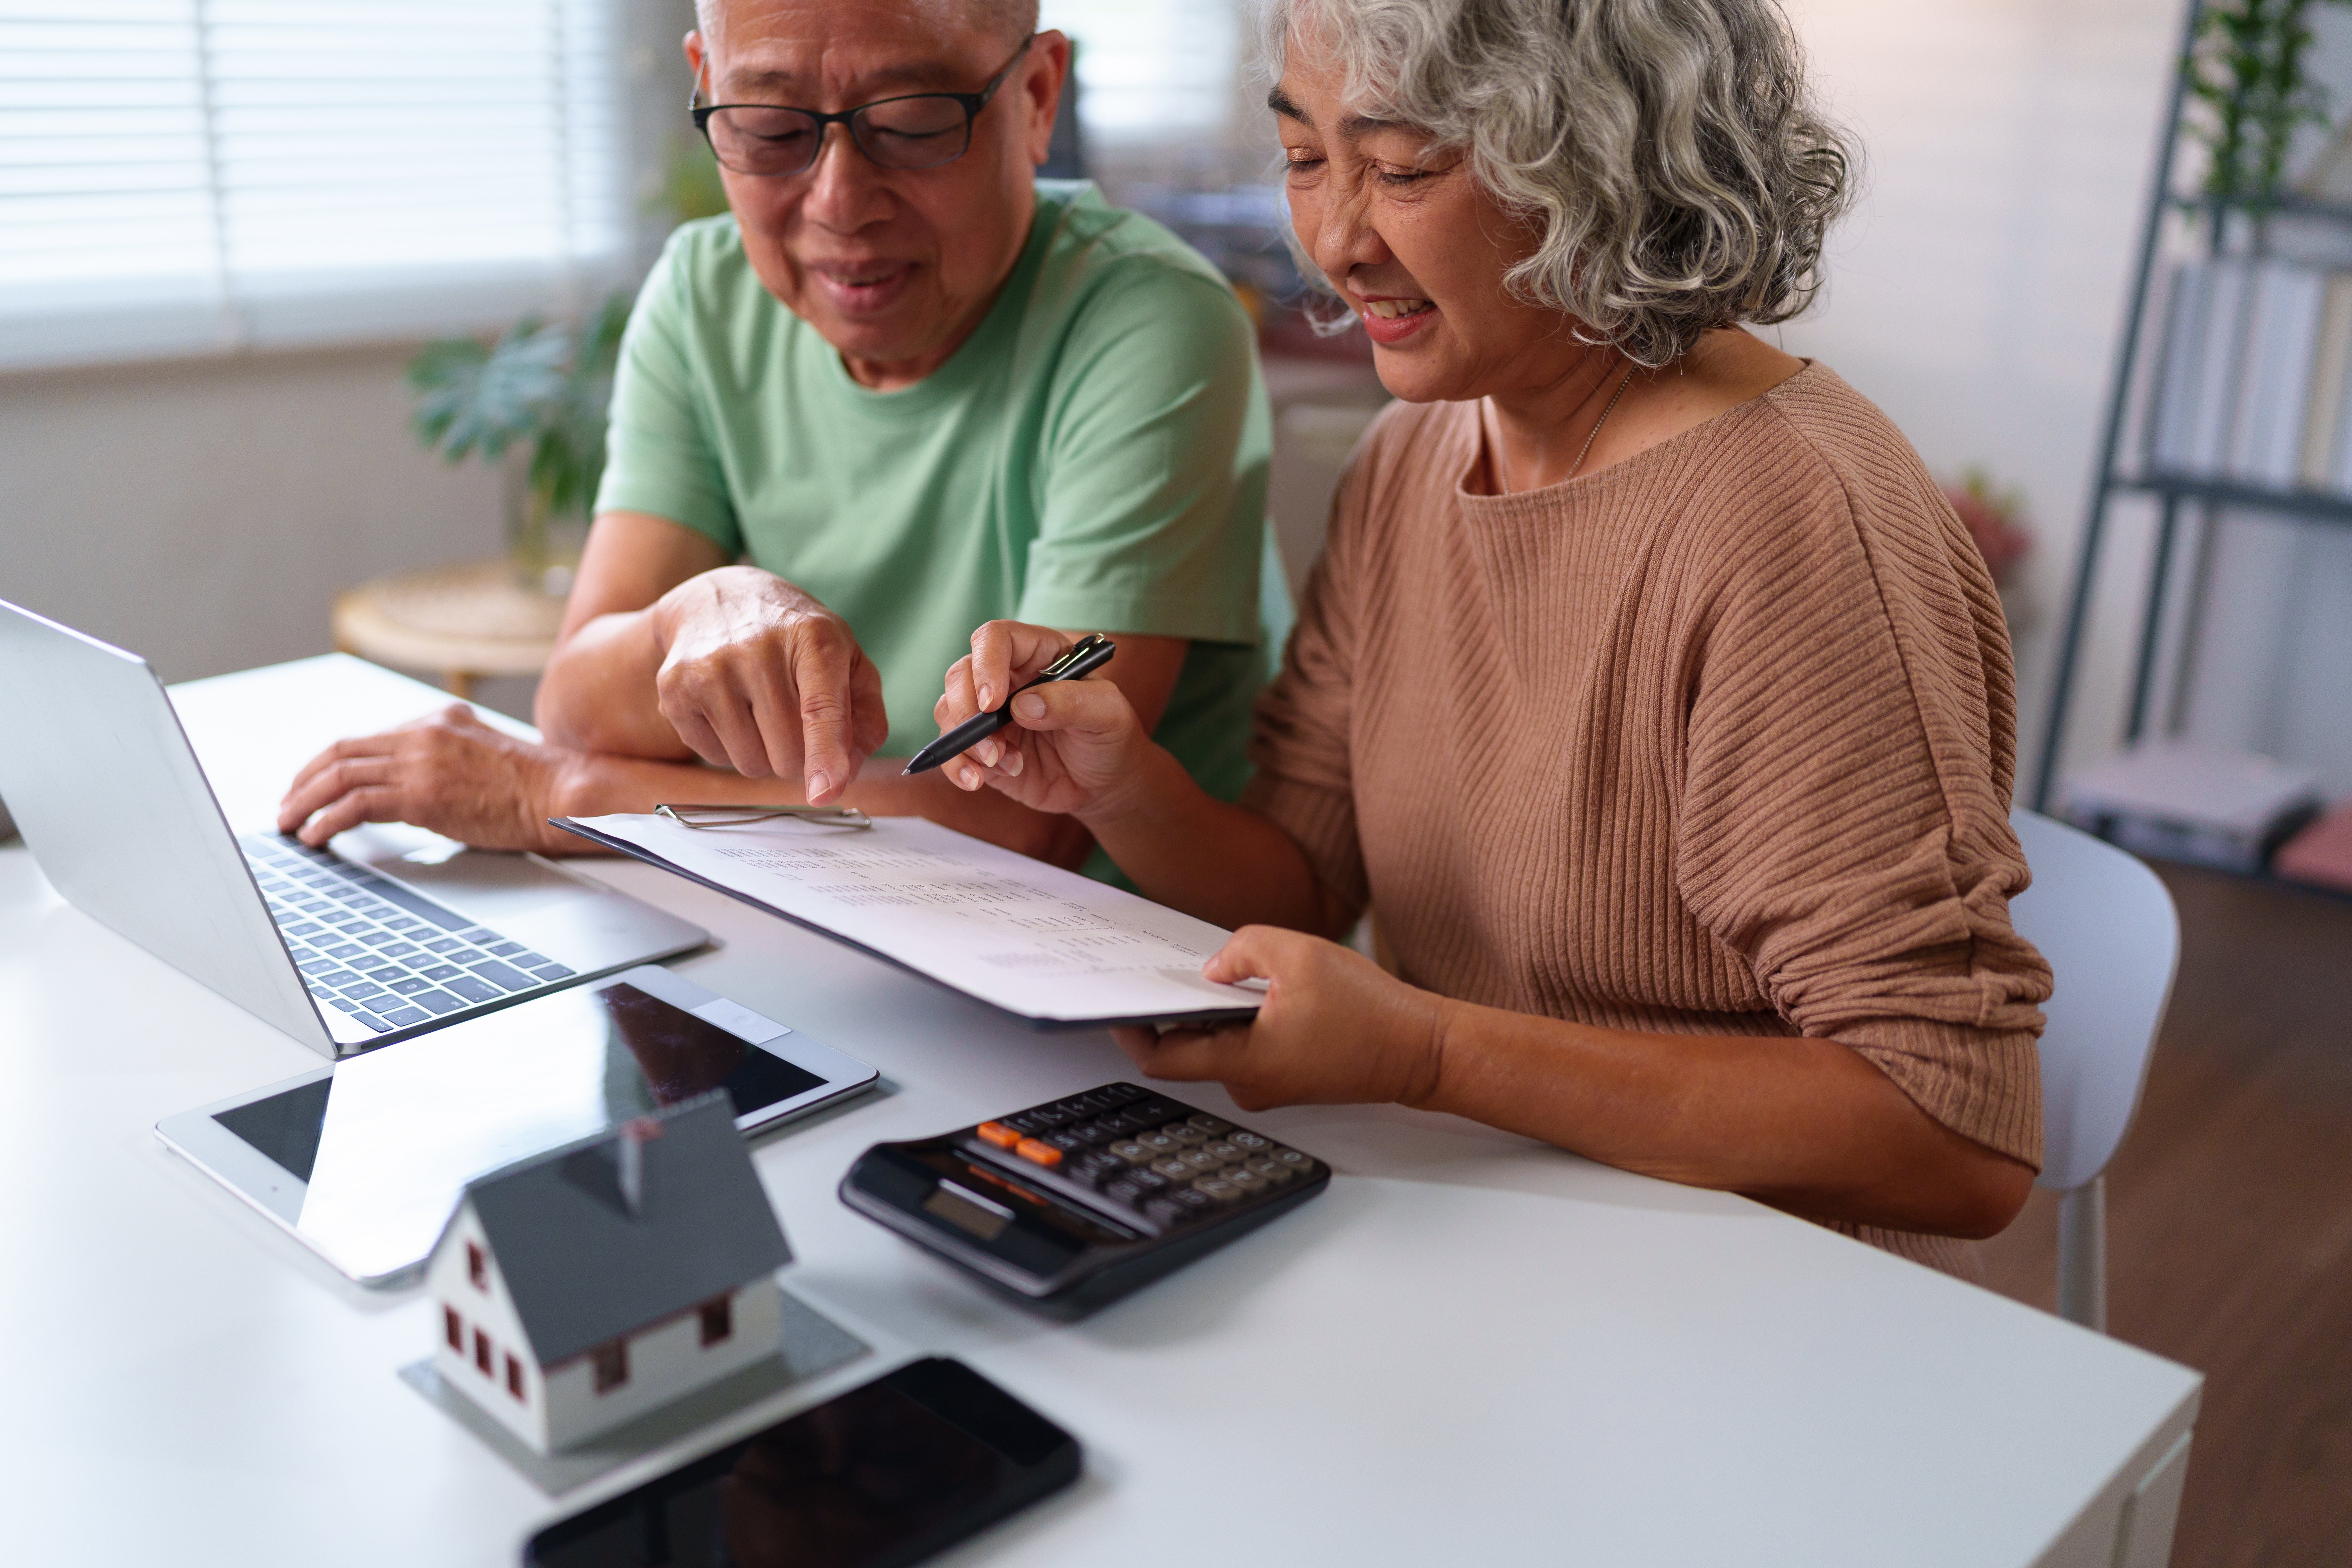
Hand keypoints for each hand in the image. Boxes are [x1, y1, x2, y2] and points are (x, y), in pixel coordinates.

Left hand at [275, 706, 585, 854]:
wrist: (559, 792)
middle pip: (340, 751)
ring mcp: (420, 761)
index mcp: (437, 719)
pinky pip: (356, 804)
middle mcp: (422, 733)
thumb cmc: (532, 786)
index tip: (310, 785)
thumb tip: (412, 785)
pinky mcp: (421, 793)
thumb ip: (444, 757)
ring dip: (305, 802)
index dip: (327, 763)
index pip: (366, 738)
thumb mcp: (481, 754)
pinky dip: (327, 821)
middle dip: (304, 781)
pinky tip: (317, 836)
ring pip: (339, 775)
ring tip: (290, 824)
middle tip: (287, 806)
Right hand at [649, 566, 889, 803]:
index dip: (826, 754)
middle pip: (787, 754)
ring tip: (759, 709)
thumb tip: (847, 774)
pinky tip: (730, 706)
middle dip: (798, 755)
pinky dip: (729, 746)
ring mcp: (710, 669)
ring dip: (763, 753)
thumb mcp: (847, 661)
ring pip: (750, 764)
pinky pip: (715, 757)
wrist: (718, 601)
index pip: (820, 708)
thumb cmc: (795, 640)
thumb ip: (865, 718)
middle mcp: (757, 650)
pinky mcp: (674, 689)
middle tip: (792, 718)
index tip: (826, 791)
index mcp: (813, 639)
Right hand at [932, 621, 1154, 818]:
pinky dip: (957, 765)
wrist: (1107, 783)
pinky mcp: (982, 748)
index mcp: (1038, 654)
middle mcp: (1007, 679)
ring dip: (966, 742)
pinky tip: (977, 781)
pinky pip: (952, 750)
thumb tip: (1024, 706)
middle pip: (961, 673)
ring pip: (950, 711)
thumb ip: (1072, 703)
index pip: (996, 638)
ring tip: (1002, 764)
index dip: (987, 664)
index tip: (993, 702)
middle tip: (992, 744)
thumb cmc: (1111, 737)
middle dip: (966, 709)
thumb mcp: (1108, 714)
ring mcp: (990, 714)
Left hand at [1112, 926, 1454, 1112]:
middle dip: (1176, 1009)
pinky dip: (1242, 1018)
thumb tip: (1214, 968)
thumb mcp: (1299, 954)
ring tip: (1221, 971)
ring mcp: (1271, 1084)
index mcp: (1244, 1062)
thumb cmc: (1371, 1010)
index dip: (1131, 1031)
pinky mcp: (1290, 1076)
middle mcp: (1251, 1083)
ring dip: (1215, 1010)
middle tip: (1168, 971)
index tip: (1118, 1003)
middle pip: (1189, 1048)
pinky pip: (1249, 1046)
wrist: (1421, 1049)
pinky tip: (1257, 988)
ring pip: (1221, 1045)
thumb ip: (1243, 949)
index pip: (1162, 1057)